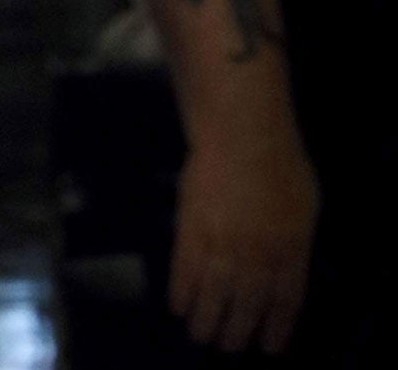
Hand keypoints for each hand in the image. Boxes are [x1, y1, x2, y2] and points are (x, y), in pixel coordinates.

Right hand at [168, 128, 318, 354]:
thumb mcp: (307, 205)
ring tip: (201, 336)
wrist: (242, 138)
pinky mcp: (191, 231)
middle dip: (237, 332)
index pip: (285, 303)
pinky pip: (184, 271)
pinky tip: (178, 306)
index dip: (275, 329)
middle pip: (247, 306)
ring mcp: (223, 246)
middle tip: (227, 347)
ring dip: (207, 320)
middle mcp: (258, 258)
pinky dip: (181, 292)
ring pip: (214, 296)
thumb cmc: (280, 163)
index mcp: (292, 253)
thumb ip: (298, 239)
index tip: (267, 348)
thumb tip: (290, 261)